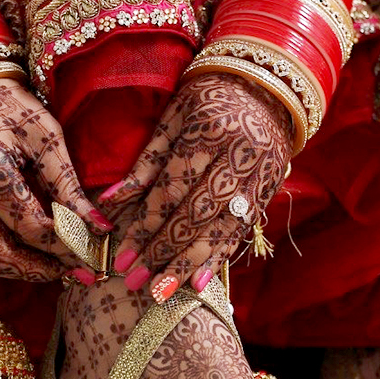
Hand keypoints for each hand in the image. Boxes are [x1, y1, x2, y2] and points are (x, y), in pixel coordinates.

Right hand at [0, 78, 112, 281]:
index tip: (97, 249)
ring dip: (21, 270)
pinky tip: (32, 252)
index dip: (68, 243)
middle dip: (42, 269)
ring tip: (56, 266)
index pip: (33, 227)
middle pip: (1, 255)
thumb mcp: (45, 136)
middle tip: (78, 270)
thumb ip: (68, 185)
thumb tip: (100, 227)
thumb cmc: (7, 104)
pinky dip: (4, 256)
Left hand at [100, 72, 292, 299]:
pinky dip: (218, 258)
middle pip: (195, 215)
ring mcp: (256, 178)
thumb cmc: (208, 96)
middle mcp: (236, 159)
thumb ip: (146, 163)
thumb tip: (110, 203)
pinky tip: (199, 284)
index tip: (122, 256)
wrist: (269, 85)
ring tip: (162, 293)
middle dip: (163, 252)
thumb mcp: (173, 117)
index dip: (146, 225)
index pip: (171, 189)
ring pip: (219, 230)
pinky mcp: (266, 192)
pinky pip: (239, 231)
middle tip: (135, 282)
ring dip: (188, 265)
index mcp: (207, 132)